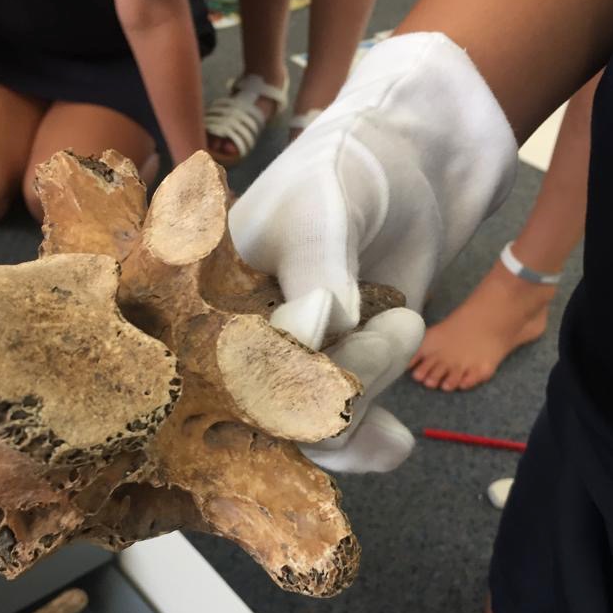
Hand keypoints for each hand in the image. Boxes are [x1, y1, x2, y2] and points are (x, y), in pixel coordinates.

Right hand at [229, 33, 516, 472]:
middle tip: (397, 324)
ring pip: (308, 428)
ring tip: (405, 326)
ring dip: (367, 393)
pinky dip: (368, 443)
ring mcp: (285, 363)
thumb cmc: (347, 169)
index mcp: (198, 291)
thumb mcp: (321, 207)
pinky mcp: (332, 379)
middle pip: (262, 411)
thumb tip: (306, 337)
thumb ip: (312, 270)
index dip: (262, 376)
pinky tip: (395, 441)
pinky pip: (337, 435)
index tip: (327, 339)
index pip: (207, 363)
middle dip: (339, 384)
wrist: (414, 170)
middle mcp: (231, 337)